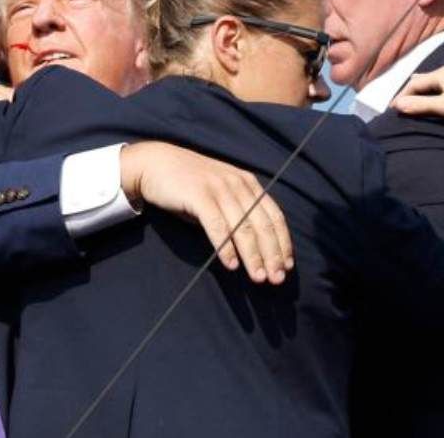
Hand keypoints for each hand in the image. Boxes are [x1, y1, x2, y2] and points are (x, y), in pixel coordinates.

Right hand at [119, 142, 292, 284]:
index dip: (283, 243)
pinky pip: (217, 225)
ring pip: (243, 227)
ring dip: (253, 256)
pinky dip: (226, 246)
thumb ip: (237, 214)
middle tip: (276, 279)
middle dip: (272, 255)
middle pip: (262, 224)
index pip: (274, 216)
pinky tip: (231, 264)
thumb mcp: (220, 195)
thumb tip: (255, 248)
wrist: (156, 163)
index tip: (286, 266)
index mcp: (248, 184)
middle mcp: (238, 184)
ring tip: (258, 277)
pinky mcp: (199, 195)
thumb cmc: (189, 185)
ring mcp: (219, 188)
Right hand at [390, 66, 443, 129]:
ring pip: (440, 80)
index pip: (416, 83)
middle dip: (413, 90)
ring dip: (427, 88)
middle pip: (427, 79)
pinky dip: (441, 89)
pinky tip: (443, 94)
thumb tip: (397, 105)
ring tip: (418, 95)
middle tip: (403, 101)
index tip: (393, 108)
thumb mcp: (443, 107)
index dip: (403, 95)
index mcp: (443, 73)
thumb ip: (420, 105)